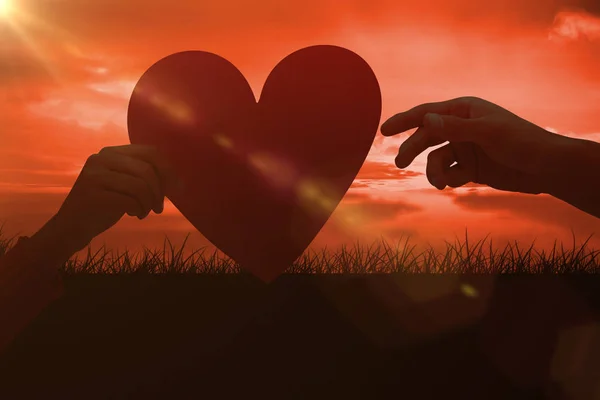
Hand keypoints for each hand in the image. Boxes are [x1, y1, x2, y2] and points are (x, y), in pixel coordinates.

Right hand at [50, 144, 177, 251]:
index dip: (168, 169)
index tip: (177, 188)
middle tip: (159, 207)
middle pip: (147, 169)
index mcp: (112, 152)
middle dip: (159, 191)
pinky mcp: (91, 195)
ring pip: (140, 186)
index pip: (150, 152)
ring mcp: (94, 175)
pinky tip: (134, 214)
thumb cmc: (105, 204)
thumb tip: (178, 181)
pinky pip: (129, 200)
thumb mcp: (125, 184)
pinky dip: (138, 209)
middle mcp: (101, 158)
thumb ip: (145, 176)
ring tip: (145, 212)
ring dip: (149, 203)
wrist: (72, 226)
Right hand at [381, 96, 565, 193]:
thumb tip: (425, 121)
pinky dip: (448, 180)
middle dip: (413, 149)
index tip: (384, 130)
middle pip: (427, 137)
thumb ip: (455, 127)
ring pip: (436, 159)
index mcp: (464, 111)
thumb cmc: (521, 142)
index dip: (404, 121)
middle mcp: (462, 128)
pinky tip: (455, 184)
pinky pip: (449, 173)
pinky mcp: (471, 168)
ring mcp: (465, 148)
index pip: (427, 114)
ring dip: (435, 171)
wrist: (546, 169)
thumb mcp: (488, 133)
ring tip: (440, 183)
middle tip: (399, 162)